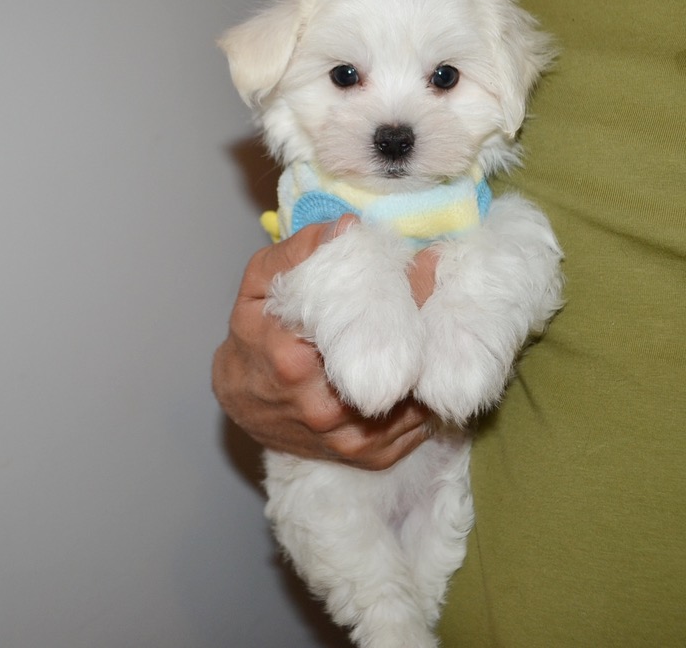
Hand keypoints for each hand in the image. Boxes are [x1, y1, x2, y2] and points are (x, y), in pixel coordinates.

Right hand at [212, 216, 438, 469]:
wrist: (242, 398)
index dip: (406, 294)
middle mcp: (322, 409)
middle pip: (401, 368)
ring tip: (443, 333)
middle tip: (443, 299)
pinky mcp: (367, 458)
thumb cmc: (254, 333)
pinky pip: (417, 430)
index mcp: (293, 362)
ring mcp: (347, 439)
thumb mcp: (260, 281)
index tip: (428, 266)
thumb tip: (348, 227)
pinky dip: (428, 401)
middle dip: (428, 331)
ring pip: (416, 401)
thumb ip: (299, 252)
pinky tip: (428, 373)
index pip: (368, 327)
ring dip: (434, 369)